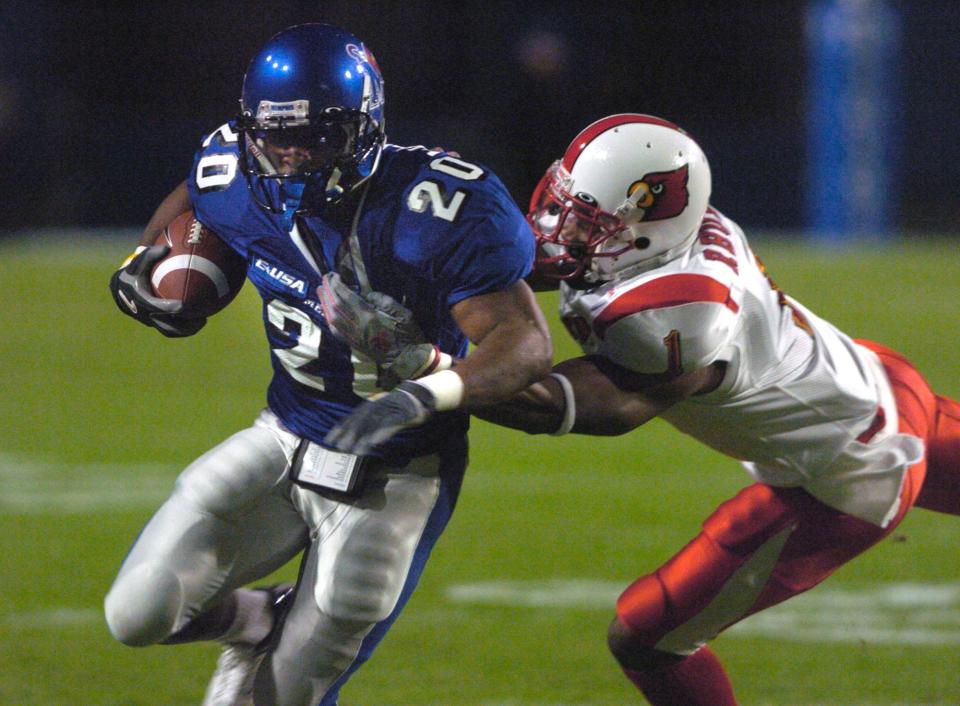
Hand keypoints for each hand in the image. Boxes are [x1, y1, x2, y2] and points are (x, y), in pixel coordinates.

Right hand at [109, 245, 206, 337]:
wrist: (121, 289)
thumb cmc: (133, 272)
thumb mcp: (139, 262)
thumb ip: (151, 254)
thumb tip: (167, 248)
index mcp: (141, 300)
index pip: (156, 308)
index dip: (170, 308)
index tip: (184, 306)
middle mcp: (145, 315)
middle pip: (166, 326)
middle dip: (184, 325)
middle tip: (201, 319)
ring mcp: (150, 321)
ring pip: (170, 331)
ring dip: (187, 330)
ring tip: (202, 321)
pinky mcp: (154, 324)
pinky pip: (170, 330)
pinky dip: (184, 328)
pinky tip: (198, 320)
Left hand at [318, 272, 440, 386]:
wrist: (405, 358)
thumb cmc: (406, 334)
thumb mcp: (401, 311)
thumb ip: (382, 300)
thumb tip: (366, 294)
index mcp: (369, 316)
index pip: (347, 296)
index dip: (337, 284)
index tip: (335, 274)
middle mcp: (356, 325)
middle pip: (335, 305)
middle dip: (328, 289)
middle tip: (325, 277)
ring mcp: (351, 335)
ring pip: (331, 316)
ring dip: (324, 301)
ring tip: (321, 289)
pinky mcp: (351, 343)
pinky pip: (333, 328)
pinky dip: (327, 316)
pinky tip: (326, 309)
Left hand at [324, 380, 435, 454]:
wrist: (423, 394)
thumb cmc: (401, 405)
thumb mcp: (383, 411)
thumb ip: (371, 421)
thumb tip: (357, 436)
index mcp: (372, 404)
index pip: (353, 415)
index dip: (340, 427)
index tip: (329, 440)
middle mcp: (379, 404)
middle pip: (361, 420)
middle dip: (349, 434)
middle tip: (340, 448)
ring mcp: (391, 408)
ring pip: (374, 423)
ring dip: (364, 437)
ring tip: (356, 451)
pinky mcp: (404, 414)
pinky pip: (391, 424)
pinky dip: (382, 432)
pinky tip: (375, 442)